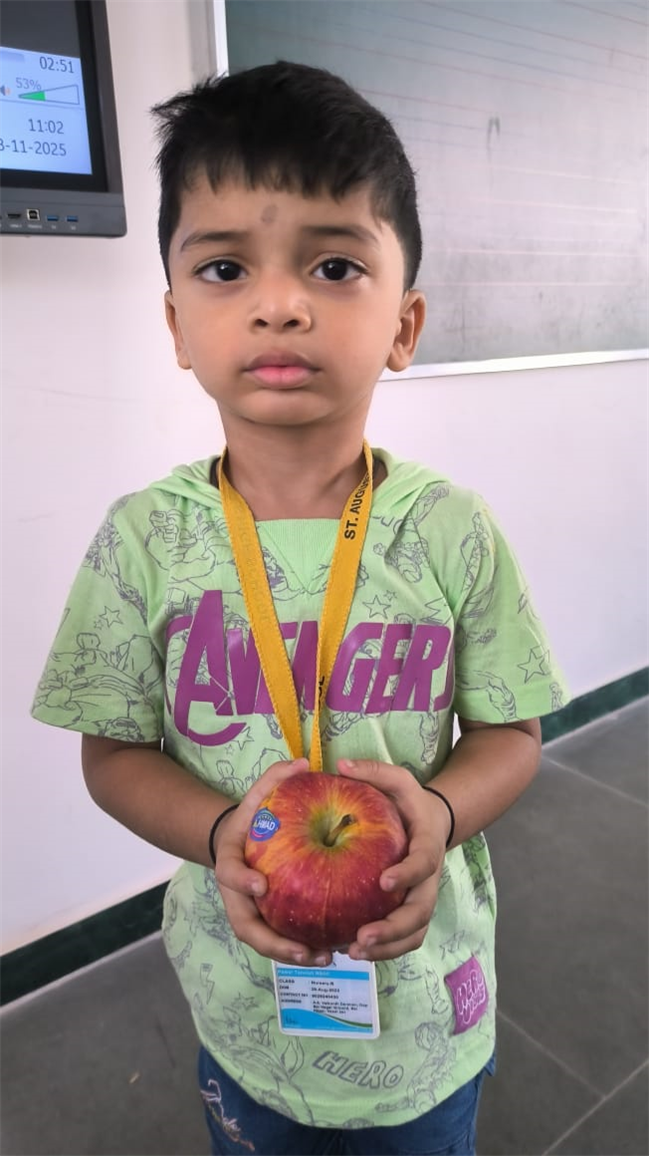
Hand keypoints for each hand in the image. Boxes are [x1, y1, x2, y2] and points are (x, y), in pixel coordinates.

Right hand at [213, 758, 334, 966]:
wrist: (241, 842)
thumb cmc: (254, 818)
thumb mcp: (259, 795)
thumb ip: (276, 778)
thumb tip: (304, 762)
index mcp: (230, 861)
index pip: (231, 873)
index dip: (242, 881)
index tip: (261, 884)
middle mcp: (238, 894)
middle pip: (248, 927)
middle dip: (273, 942)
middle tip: (302, 948)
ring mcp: (251, 912)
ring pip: (266, 941)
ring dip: (292, 954)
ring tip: (324, 956)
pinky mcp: (268, 922)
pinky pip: (283, 939)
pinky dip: (303, 949)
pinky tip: (331, 951)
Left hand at [337, 758, 449, 961]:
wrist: (434, 824)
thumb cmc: (410, 803)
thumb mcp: (400, 780)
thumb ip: (375, 771)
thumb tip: (341, 766)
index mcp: (427, 845)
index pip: (423, 863)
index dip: (407, 874)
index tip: (383, 881)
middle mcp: (428, 878)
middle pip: (420, 912)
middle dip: (392, 929)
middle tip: (362, 937)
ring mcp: (422, 898)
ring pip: (414, 932)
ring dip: (388, 947)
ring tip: (354, 951)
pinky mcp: (411, 911)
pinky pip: (405, 939)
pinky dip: (385, 950)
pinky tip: (352, 951)